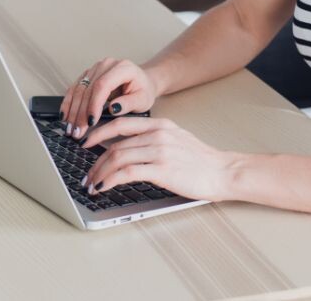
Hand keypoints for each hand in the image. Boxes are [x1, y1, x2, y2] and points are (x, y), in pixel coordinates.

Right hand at [61, 57, 157, 139]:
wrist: (143, 81)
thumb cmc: (143, 91)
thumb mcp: (143, 100)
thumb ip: (129, 104)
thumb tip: (113, 109)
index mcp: (122, 68)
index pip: (103, 85)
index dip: (94, 104)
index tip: (91, 122)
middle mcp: (106, 65)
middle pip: (88, 88)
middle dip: (80, 113)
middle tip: (77, 131)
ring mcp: (95, 68)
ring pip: (78, 89)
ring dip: (72, 110)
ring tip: (70, 128)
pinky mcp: (88, 75)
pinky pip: (75, 88)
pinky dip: (68, 103)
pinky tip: (64, 116)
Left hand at [79, 116, 235, 202]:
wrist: (223, 172)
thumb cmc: (202, 161)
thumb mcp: (177, 139)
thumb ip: (155, 138)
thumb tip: (129, 148)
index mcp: (160, 125)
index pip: (121, 124)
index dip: (99, 132)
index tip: (87, 142)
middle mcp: (157, 134)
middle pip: (115, 144)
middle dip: (95, 160)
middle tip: (87, 173)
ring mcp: (159, 151)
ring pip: (117, 158)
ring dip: (100, 172)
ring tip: (92, 183)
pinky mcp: (161, 169)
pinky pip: (126, 173)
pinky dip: (110, 180)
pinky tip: (103, 187)